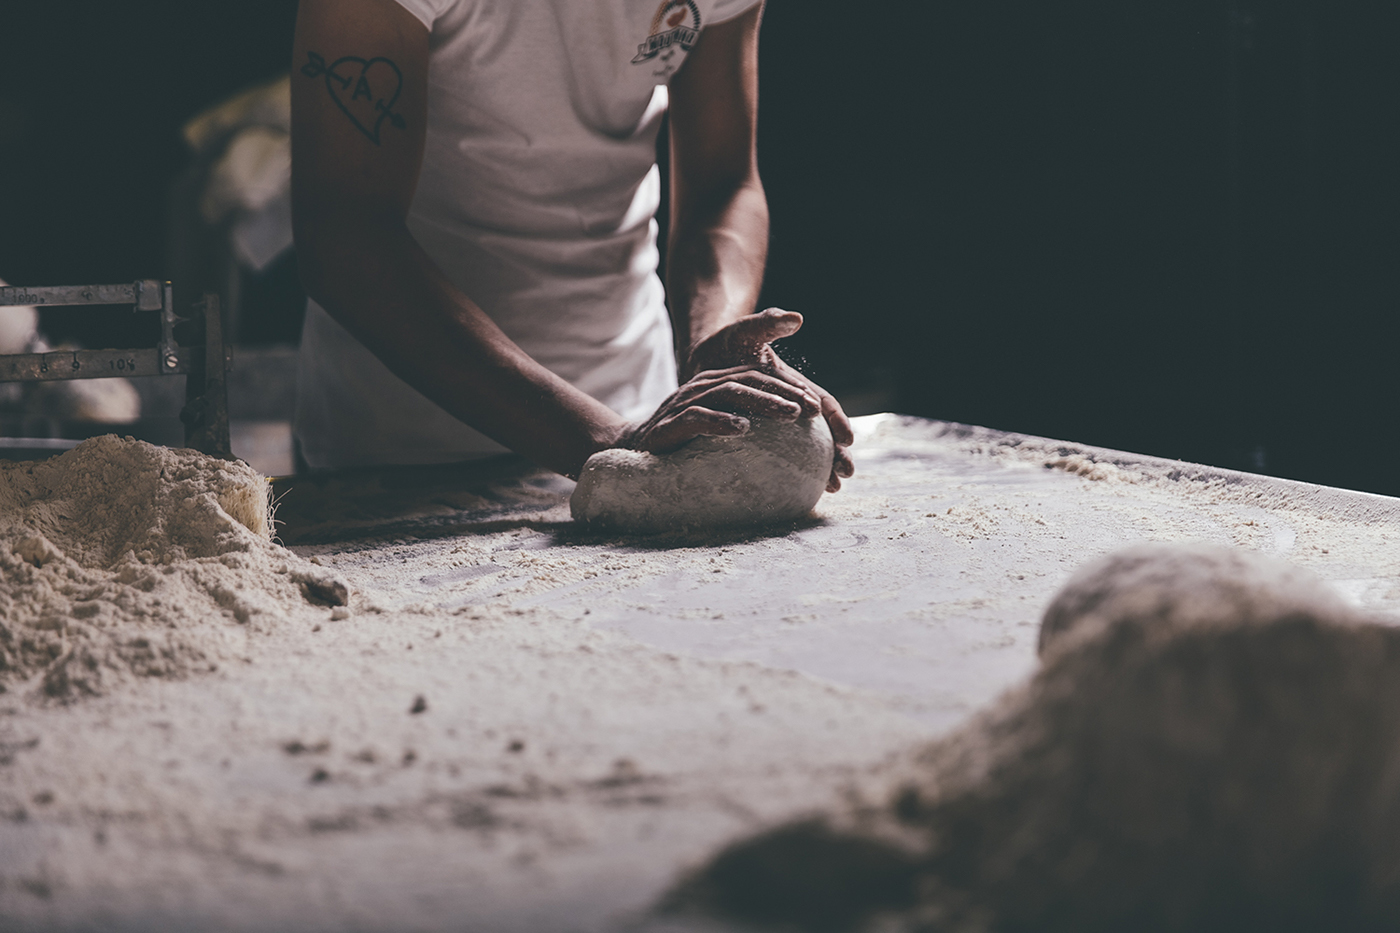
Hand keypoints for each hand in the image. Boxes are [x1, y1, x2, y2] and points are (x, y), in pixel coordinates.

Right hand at [620, 363, 820, 452]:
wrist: (631, 450)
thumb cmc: (681, 445)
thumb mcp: (716, 432)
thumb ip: (745, 428)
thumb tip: (790, 453)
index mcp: (716, 385)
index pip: (757, 379)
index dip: (788, 388)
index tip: (817, 408)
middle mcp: (701, 387)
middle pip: (749, 381)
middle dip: (783, 393)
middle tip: (811, 410)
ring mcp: (684, 403)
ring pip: (729, 393)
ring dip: (762, 402)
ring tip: (789, 414)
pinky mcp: (669, 424)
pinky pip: (697, 417)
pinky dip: (721, 421)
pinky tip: (743, 429)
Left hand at [683, 308, 854, 491]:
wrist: (707, 358)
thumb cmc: (728, 344)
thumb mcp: (747, 331)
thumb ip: (769, 323)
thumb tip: (795, 318)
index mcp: (794, 382)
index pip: (822, 401)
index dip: (837, 419)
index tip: (847, 437)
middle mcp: (793, 403)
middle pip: (823, 430)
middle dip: (838, 451)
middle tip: (847, 472)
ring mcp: (780, 420)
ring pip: (808, 447)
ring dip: (823, 467)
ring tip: (833, 488)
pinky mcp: (764, 432)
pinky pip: (784, 454)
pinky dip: (796, 470)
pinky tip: (803, 490)